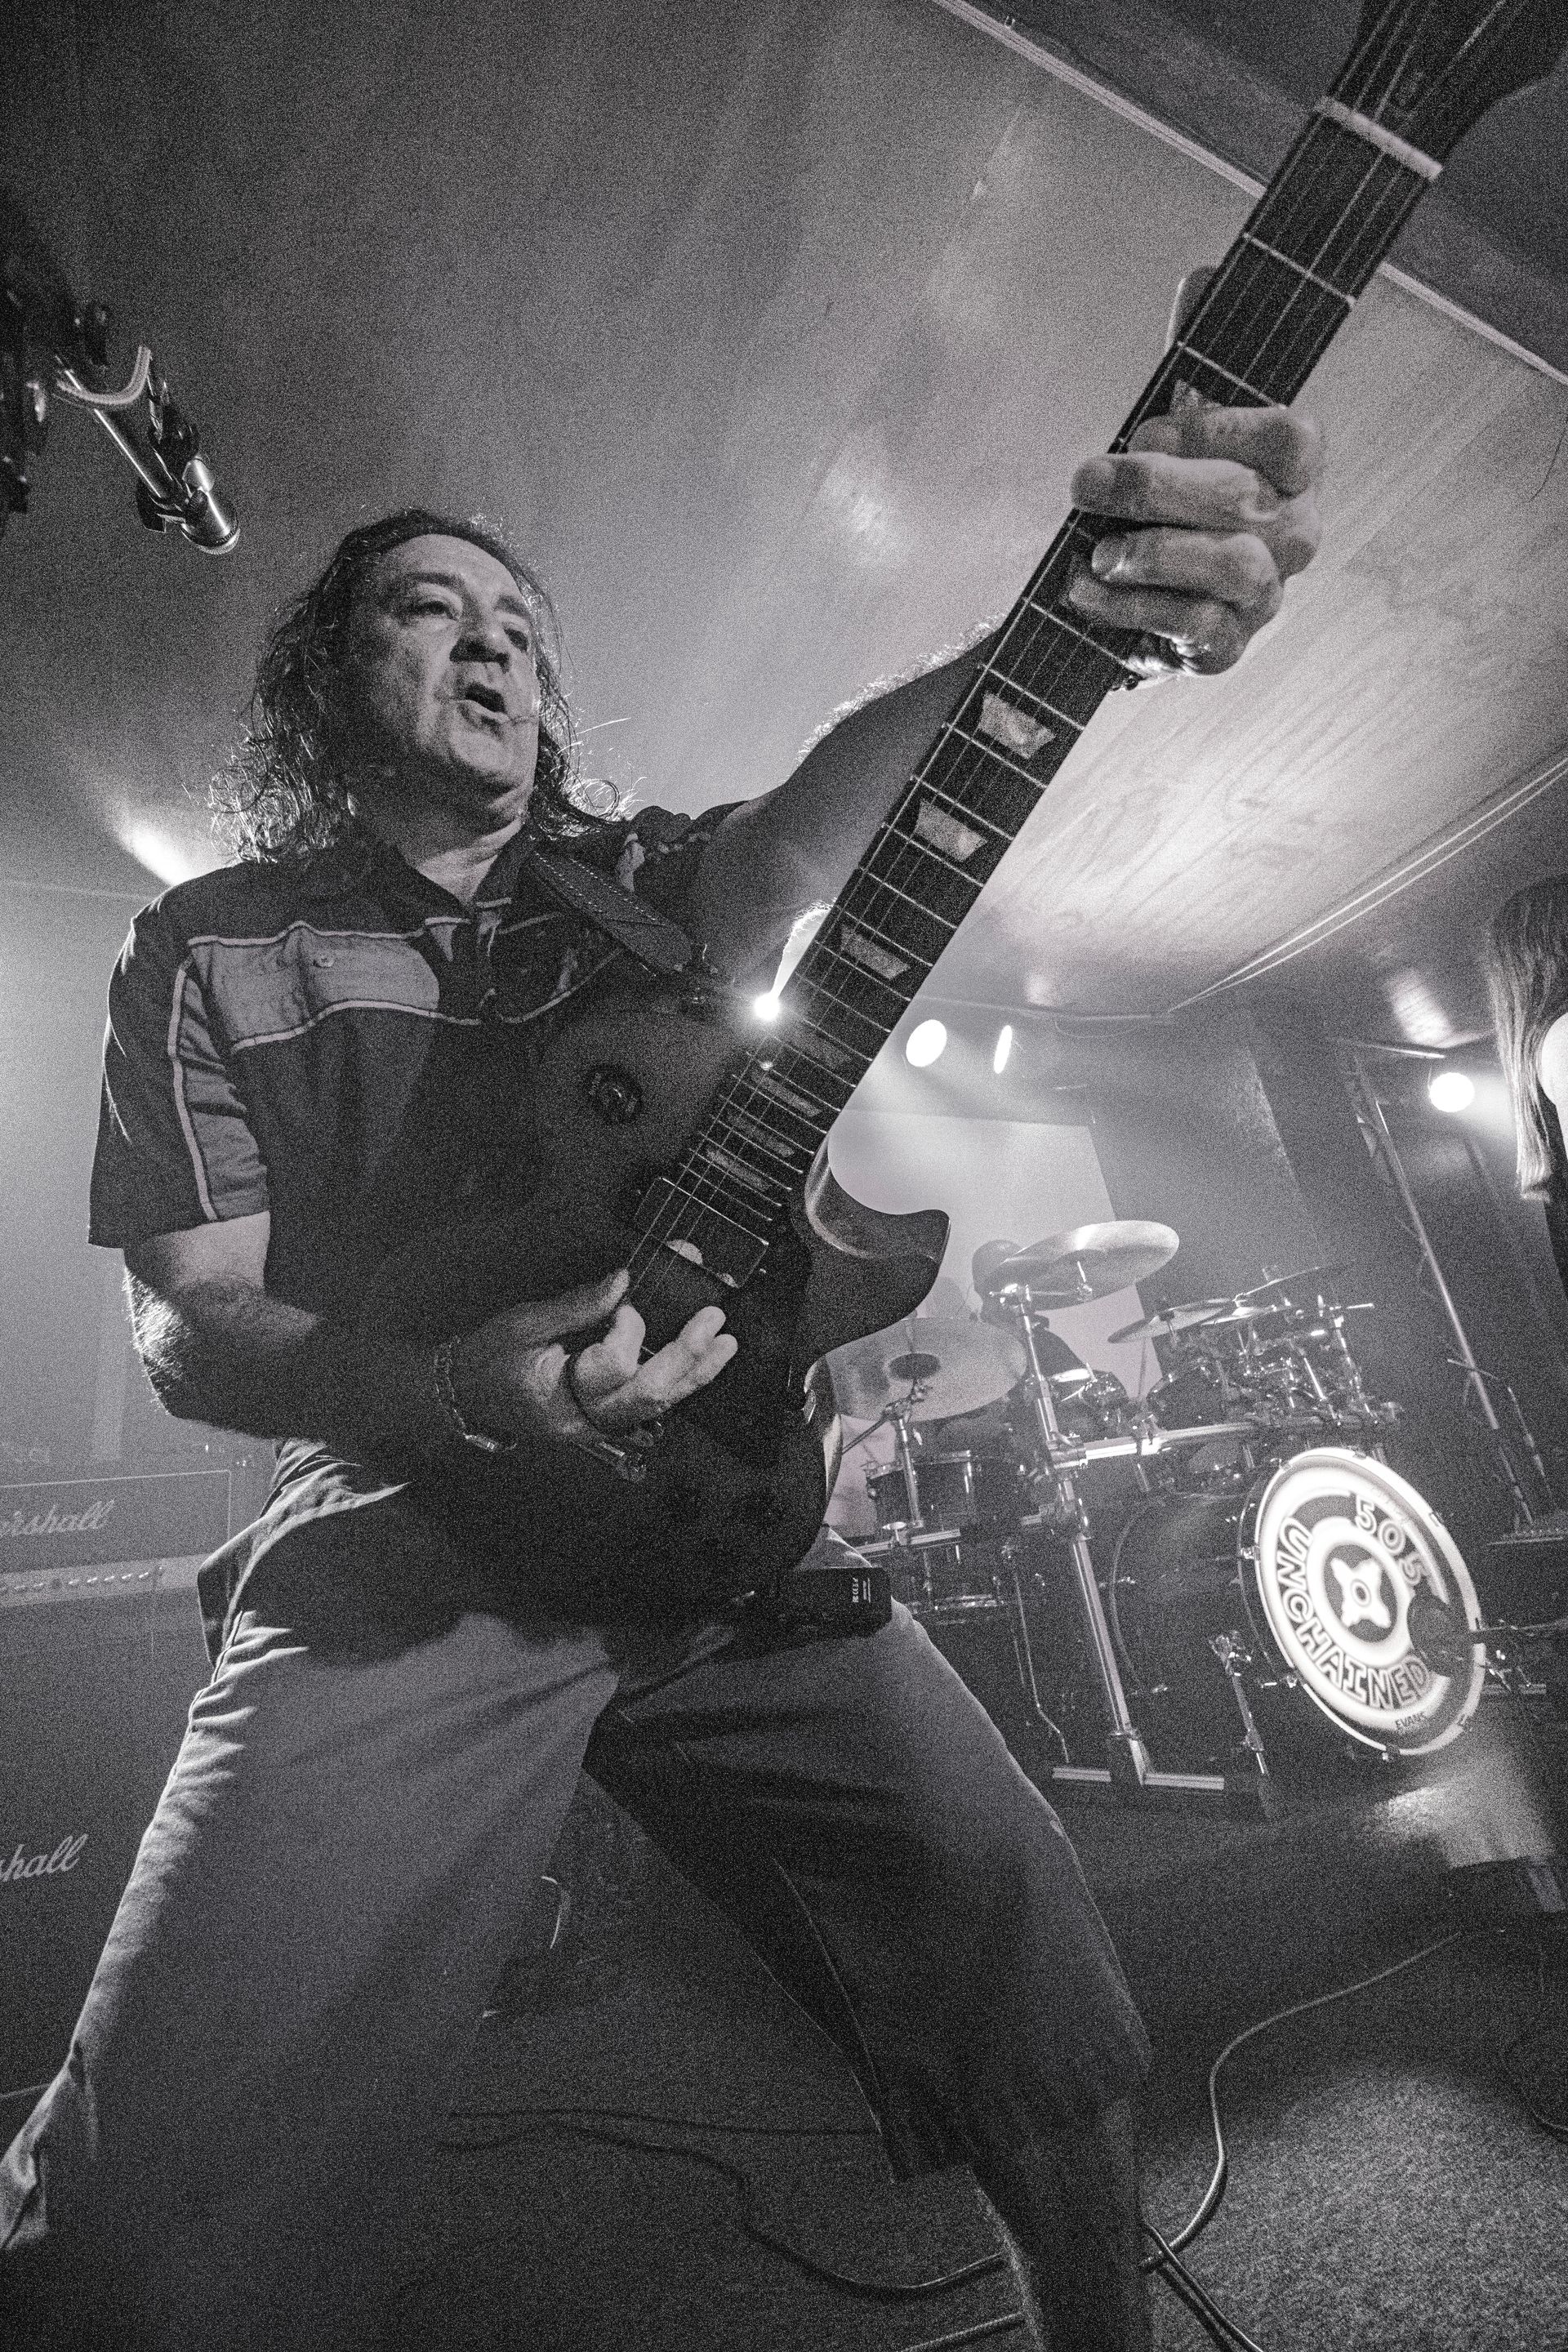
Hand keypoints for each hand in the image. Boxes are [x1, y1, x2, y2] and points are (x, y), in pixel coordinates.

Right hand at [449, 1268, 737, 1447]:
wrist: (466, 1394)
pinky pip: (651, 1401)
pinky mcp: (607, 1414)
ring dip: (694, 1371)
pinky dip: (679, 1378)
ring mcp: (599, 1423)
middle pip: (648, 1395)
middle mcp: (585, 1420)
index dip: (627, 1330)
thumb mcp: (524, 1325)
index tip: (625, 1300)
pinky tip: (703, 1357)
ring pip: (659, 1404)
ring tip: (724, 1342)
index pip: (611, 1368)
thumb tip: (625, 1279)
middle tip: (712, 1321)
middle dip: (685, 1357)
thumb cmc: (488, 1360)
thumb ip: (579, 1306)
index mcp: (558, 1400)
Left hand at [1065, 269, 1323, 676]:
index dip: (1220, 430)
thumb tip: (1202, 275)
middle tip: (1087, 483)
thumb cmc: (1164, 497)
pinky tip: (1087, 591)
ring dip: (1154, 553)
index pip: (1293, 439)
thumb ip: (1194, 352)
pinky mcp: (1227, 647)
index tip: (1149, 427)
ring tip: (1097, 552)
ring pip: (1233, 567)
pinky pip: (1195, 628)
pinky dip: (1132, 608)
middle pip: (1246, 502)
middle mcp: (1294, 531)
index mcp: (1292, 469)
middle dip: (1154, 487)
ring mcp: (1266, 593)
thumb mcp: (1174, 422)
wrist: (1130, 591)